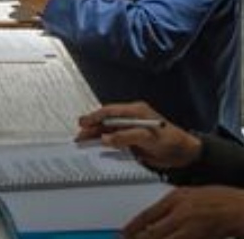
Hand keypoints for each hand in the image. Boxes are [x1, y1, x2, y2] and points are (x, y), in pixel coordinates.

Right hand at [77, 102, 200, 169]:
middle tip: (80, 134)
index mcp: (136, 111)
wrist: (185, 155)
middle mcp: (132, 118)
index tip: (83, 123)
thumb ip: (125, 137)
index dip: (95, 116)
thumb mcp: (147, 138)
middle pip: (107, 120)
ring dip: (96, 135)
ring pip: (109, 130)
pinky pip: (115, 139)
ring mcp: (132, 129)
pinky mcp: (133, 140)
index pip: (110, 111)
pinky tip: (97, 145)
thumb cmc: (171, 141)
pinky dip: (105, 142)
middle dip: (92, 127)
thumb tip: (106, 138)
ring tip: (83, 141)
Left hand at [122, 186, 243, 238]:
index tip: (124, 233)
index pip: (146, 215)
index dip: (132, 226)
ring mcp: (192, 228)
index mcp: (175, 199)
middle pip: (153, 233)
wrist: (239, 207)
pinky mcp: (200, 237)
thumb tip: (153, 218)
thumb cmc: (218, 199)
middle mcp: (181, 213)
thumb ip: (170, 206)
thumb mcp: (188, 195)